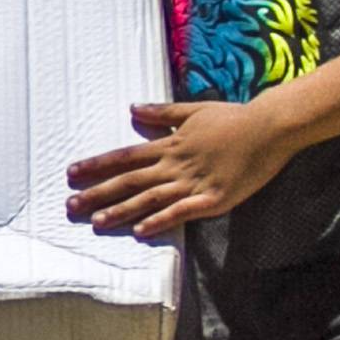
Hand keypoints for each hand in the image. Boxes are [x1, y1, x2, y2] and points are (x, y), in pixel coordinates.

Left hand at [65, 97, 295, 240]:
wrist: (269, 128)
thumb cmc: (234, 118)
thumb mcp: (194, 110)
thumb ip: (162, 113)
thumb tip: (132, 108)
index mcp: (169, 144)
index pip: (124, 156)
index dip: (97, 165)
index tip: (72, 173)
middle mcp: (175, 164)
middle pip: (129, 181)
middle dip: (98, 193)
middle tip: (70, 205)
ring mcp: (193, 182)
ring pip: (149, 198)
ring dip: (122, 211)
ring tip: (96, 223)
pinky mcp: (213, 199)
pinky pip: (182, 212)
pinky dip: (160, 221)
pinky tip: (141, 231)